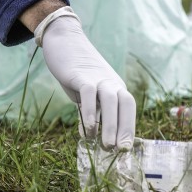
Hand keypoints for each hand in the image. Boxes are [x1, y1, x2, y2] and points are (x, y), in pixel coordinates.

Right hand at [36, 8, 135, 149]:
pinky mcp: (81, 75)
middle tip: (118, 151)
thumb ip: (90, 112)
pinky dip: (91, 111)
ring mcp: (97, 77)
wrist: (63, 40)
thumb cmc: (75, 71)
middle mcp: (110, 81)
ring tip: (105, 145)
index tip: (125, 150)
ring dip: (111, 124)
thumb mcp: (85, 94)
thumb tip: (89, 136)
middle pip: (126, 103)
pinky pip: (90, 93)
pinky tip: (88, 129)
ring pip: (111, 100)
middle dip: (125, 128)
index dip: (129, 127)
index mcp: (115, 86)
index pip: (128, 108)